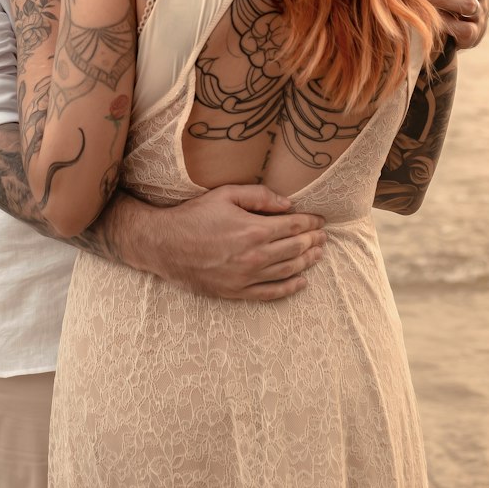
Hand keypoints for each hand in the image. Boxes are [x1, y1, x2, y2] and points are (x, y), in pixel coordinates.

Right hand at [147, 185, 326, 301]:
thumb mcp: (225, 194)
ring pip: (288, 271)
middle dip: (313, 241)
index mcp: (254, 230)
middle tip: (323, 236)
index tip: (320, 220)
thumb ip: (258, 196)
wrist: (165, 245)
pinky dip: (289, 288)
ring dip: (307, 262)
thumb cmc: (194, 216)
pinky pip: (271, 293)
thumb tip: (287, 204)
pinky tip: (301, 281)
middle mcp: (255, 256)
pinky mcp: (237, 292)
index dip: (311, 222)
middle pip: (295, 249)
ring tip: (317, 254)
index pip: (294, 226)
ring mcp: (247, 278)